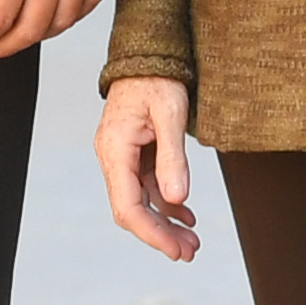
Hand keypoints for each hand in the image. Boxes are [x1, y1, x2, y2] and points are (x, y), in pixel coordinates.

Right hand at [96, 77, 198, 260]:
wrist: (149, 52)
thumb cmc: (158, 78)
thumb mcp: (171, 114)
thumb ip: (173, 157)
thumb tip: (177, 199)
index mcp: (115, 150)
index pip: (128, 206)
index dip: (152, 233)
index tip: (176, 250)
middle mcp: (112, 157)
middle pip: (131, 210)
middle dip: (160, 235)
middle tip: (190, 252)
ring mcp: (122, 157)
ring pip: (140, 202)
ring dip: (164, 223)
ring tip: (192, 241)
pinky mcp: (134, 154)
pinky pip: (147, 188)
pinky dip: (166, 204)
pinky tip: (186, 216)